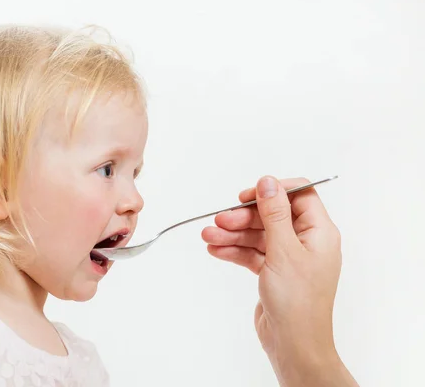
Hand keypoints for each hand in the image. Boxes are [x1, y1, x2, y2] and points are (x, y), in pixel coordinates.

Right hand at [202, 176, 357, 386]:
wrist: (293, 344)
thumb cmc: (297, 301)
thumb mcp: (283, 250)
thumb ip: (274, 213)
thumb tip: (268, 181)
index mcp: (319, 232)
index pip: (299, 196)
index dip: (271, 192)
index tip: (246, 196)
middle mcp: (306, 241)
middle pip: (271, 216)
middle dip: (243, 217)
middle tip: (219, 221)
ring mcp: (289, 257)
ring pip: (258, 235)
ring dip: (233, 234)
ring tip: (208, 237)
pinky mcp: (274, 272)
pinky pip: (252, 253)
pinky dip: (234, 251)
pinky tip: (215, 250)